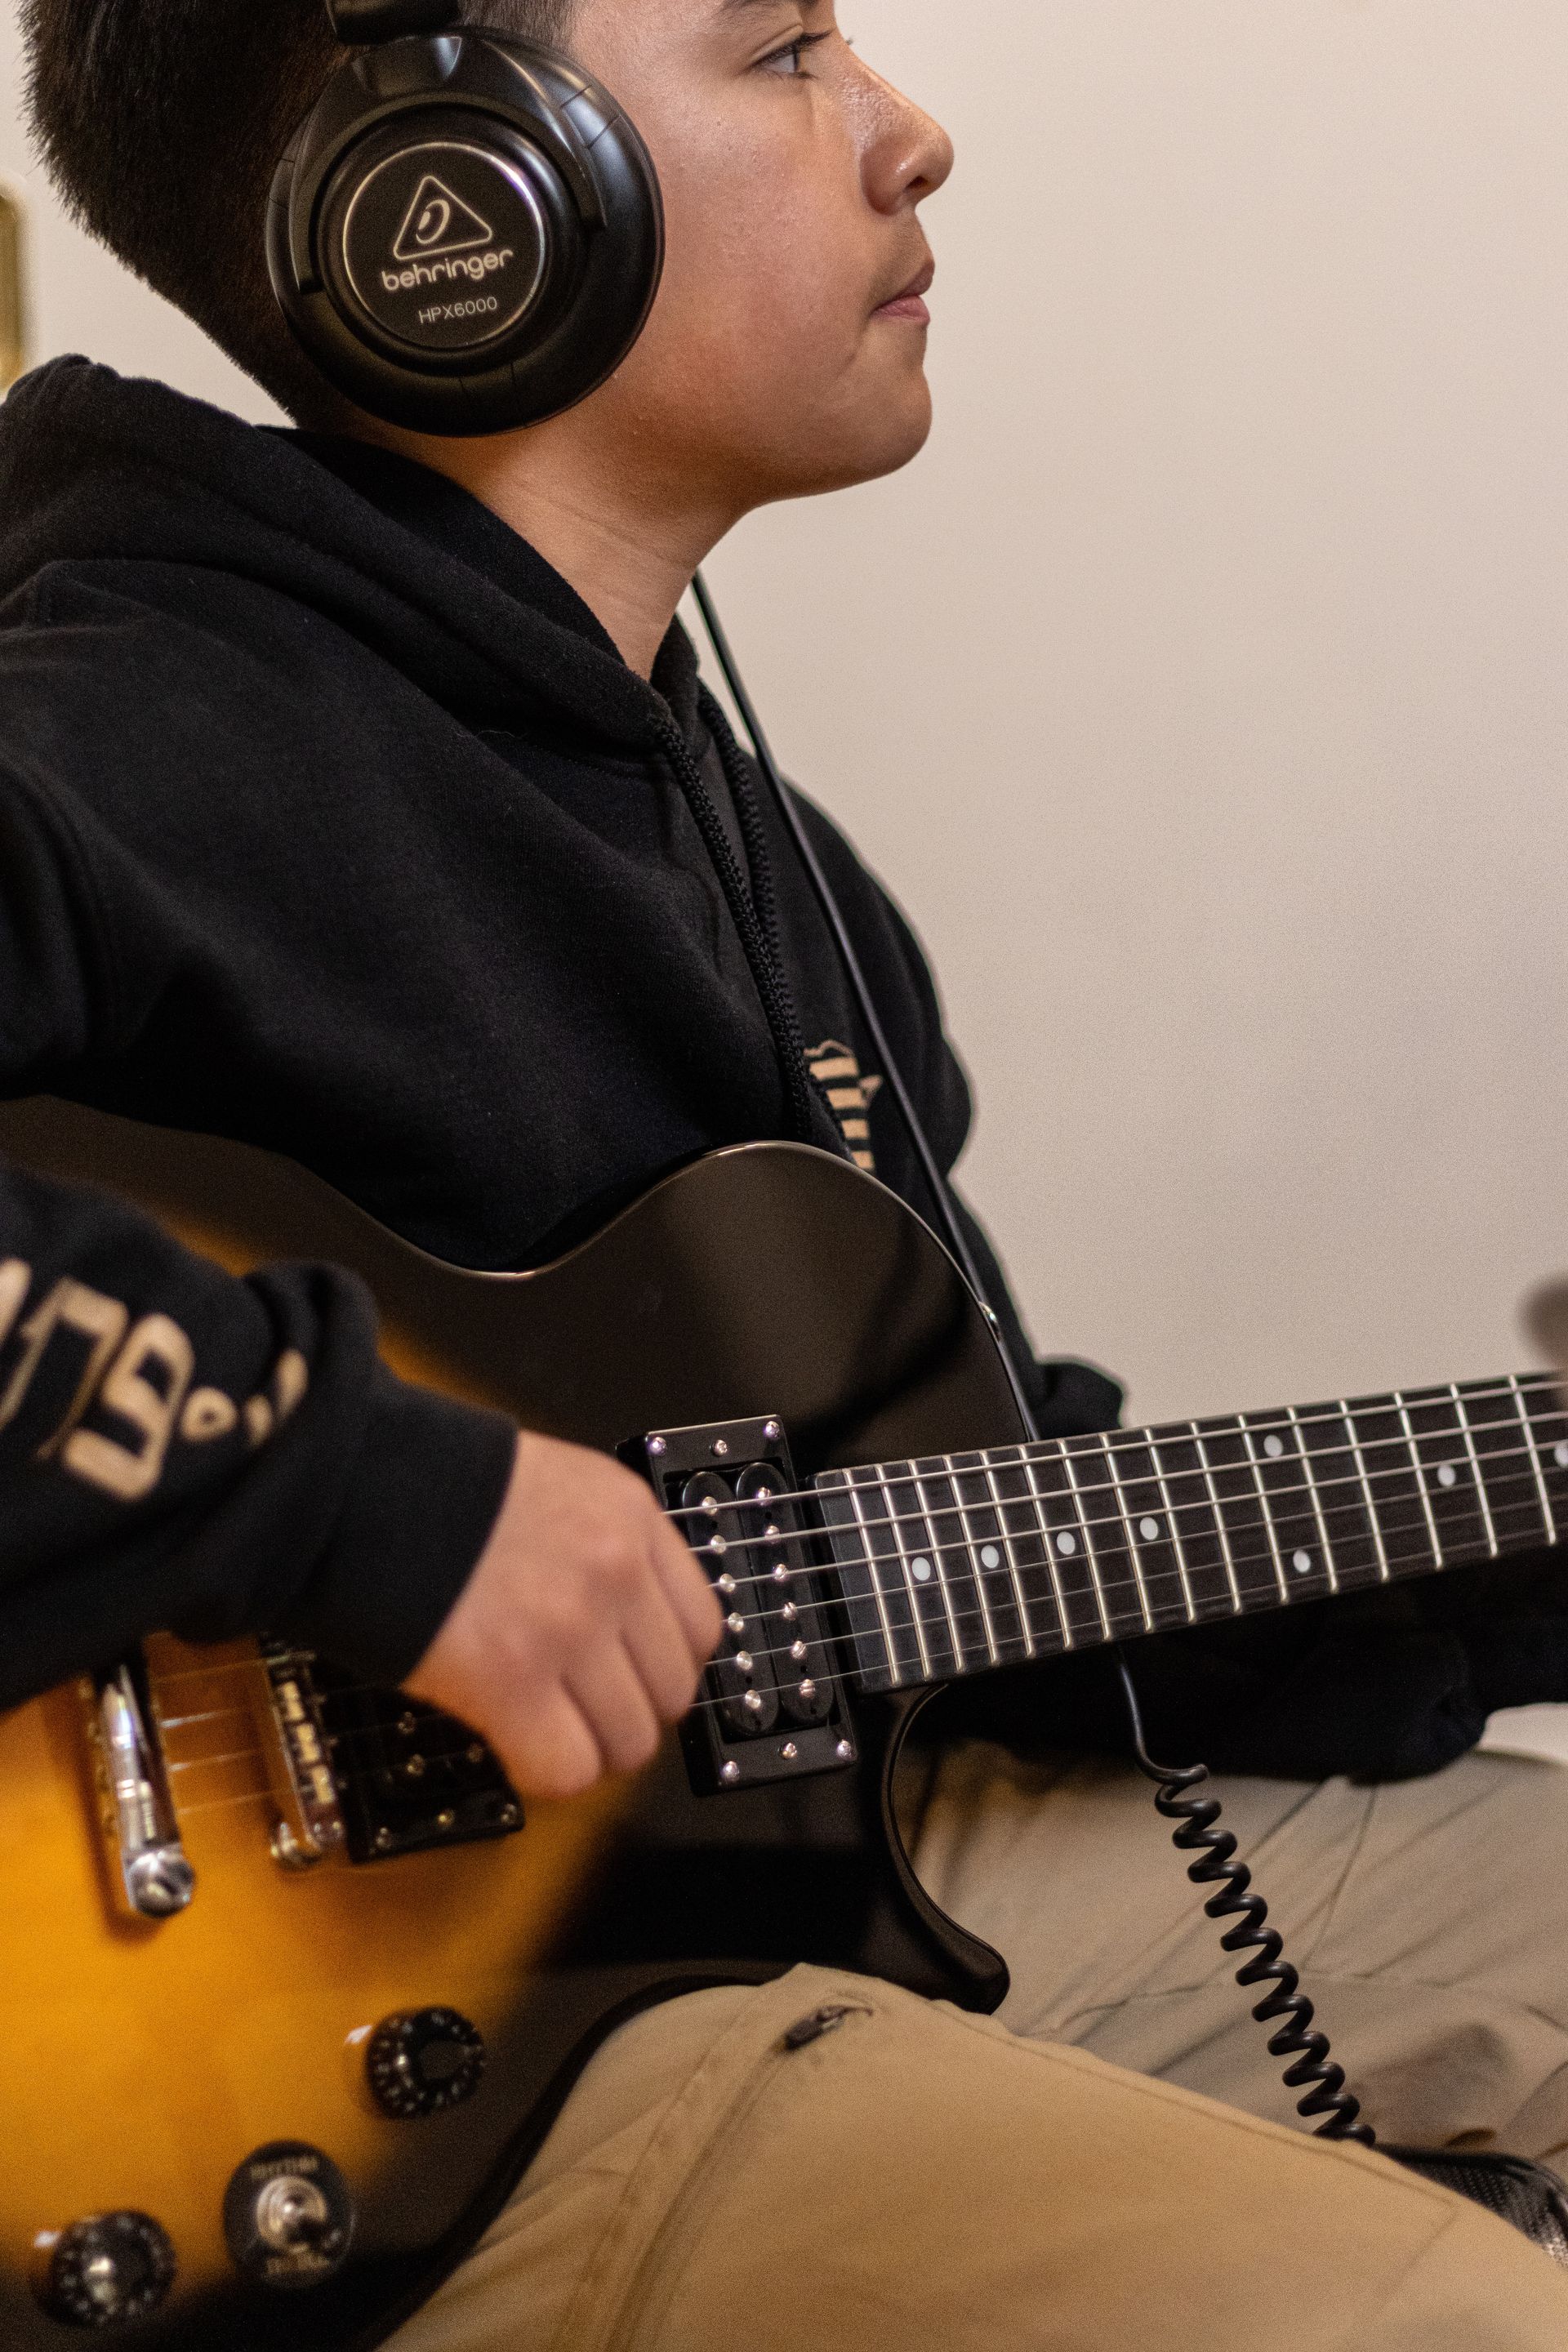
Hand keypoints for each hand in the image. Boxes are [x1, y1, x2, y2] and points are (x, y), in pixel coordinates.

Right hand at [404, 1430, 722, 1799]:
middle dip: (625, 1714)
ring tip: (542, 1728)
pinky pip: (567, 1770)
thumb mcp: (552, 1488)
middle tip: (578, 1710)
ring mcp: (569, 1627)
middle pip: (670, 1693)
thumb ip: (600, 1547)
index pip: (701, 1626)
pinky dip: (544, 1772)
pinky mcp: (512, 1680)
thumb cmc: (436, 1488)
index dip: (660, 1665)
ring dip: (587, 1750)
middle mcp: (614, 1570)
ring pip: (627, 1743)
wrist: (355, 1486)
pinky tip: (512, 1743)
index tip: (627, 1676)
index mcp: (629, 1516)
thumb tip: (626, 1632)